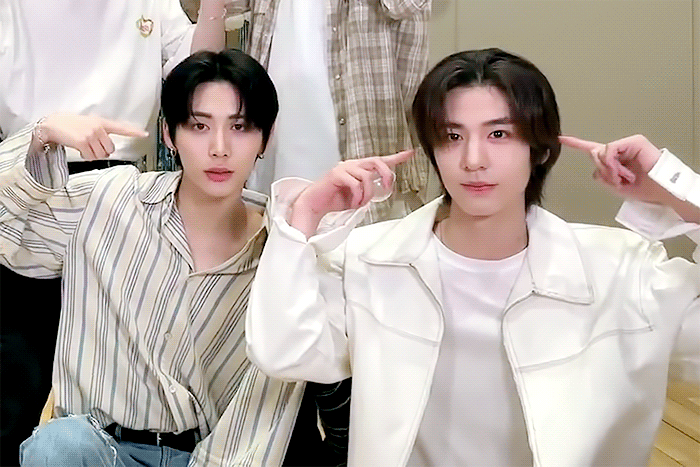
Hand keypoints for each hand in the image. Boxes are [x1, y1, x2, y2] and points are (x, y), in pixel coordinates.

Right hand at [34, 114, 147, 159]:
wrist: (52, 124)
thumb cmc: (70, 125)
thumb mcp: (88, 124)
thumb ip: (101, 132)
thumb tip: (108, 148)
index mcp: (101, 122)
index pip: (121, 127)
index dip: (134, 132)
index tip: (145, 134)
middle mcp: (98, 128)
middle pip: (110, 149)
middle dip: (101, 151)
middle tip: (91, 146)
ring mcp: (91, 135)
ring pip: (101, 155)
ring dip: (92, 154)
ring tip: (83, 146)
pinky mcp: (83, 142)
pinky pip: (90, 157)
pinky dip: (85, 156)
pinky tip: (79, 149)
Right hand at [291, 149, 414, 236]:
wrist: (315, 205)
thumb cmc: (334, 200)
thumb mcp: (358, 196)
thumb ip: (369, 190)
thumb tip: (381, 191)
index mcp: (359, 168)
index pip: (380, 160)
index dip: (397, 157)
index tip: (410, 153)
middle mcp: (353, 165)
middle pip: (377, 162)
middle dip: (386, 174)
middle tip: (388, 187)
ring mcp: (344, 168)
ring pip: (367, 176)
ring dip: (368, 193)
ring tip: (361, 203)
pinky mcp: (337, 174)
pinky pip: (356, 183)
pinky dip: (358, 196)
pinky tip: (354, 203)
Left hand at [559, 134, 668, 203]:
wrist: (661, 191)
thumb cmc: (643, 188)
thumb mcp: (614, 184)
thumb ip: (600, 172)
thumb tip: (595, 155)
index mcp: (614, 159)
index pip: (591, 149)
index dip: (575, 144)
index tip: (560, 138)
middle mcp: (619, 149)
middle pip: (595, 155)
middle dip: (604, 171)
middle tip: (618, 181)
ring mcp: (627, 143)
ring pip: (602, 154)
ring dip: (611, 170)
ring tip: (626, 177)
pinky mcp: (635, 141)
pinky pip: (611, 151)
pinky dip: (614, 164)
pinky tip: (625, 172)